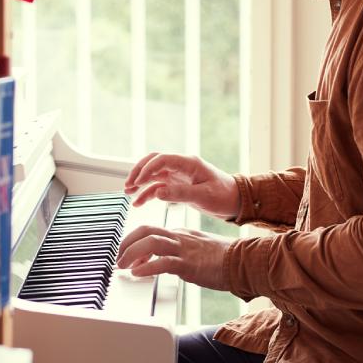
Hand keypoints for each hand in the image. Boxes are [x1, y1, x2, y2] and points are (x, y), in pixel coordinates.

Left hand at [116, 225, 232, 290]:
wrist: (244, 261)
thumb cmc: (224, 259)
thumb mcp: (197, 250)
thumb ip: (178, 253)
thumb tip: (159, 262)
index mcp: (180, 233)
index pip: (150, 230)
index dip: (133, 241)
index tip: (126, 255)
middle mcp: (179, 237)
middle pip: (145, 231)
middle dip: (127, 244)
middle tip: (118, 259)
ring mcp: (184, 250)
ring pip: (150, 243)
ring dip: (131, 254)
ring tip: (123, 266)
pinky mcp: (189, 264)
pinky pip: (163, 263)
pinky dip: (147, 268)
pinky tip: (138, 274)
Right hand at [124, 152, 240, 218]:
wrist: (235, 201)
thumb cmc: (223, 196)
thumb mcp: (203, 196)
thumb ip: (180, 194)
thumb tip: (157, 192)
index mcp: (189, 163)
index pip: (162, 159)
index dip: (147, 169)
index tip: (137, 182)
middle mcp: (181, 166)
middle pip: (154, 162)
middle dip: (139, 171)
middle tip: (128, 185)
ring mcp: (178, 175)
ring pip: (153, 174)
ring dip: (140, 182)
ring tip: (128, 193)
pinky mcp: (177, 185)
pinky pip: (158, 187)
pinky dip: (147, 193)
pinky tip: (138, 203)